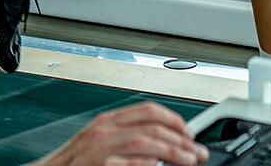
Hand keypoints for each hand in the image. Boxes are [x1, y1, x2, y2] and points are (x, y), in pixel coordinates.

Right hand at [34, 102, 206, 165]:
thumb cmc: (72, 165)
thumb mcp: (99, 144)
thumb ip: (126, 138)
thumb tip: (161, 146)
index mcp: (106, 122)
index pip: (148, 110)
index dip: (175, 120)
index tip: (190, 134)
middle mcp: (103, 131)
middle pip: (152, 126)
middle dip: (181, 139)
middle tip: (197, 152)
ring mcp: (98, 148)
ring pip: (144, 142)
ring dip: (172, 152)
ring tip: (188, 161)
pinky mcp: (95, 165)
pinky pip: (125, 163)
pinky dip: (144, 165)